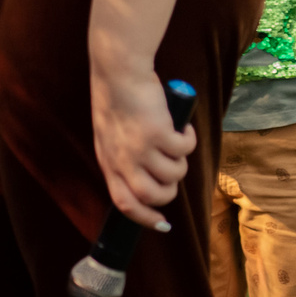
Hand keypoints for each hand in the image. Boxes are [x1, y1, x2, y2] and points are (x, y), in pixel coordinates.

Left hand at [90, 55, 194, 227]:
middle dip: (170, 189)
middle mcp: (121, 159)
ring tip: (173, 140)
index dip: (145, 219)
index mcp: (107, 161)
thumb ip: (125, 158)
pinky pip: (185, 149)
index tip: (162, 224)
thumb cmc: (117, 101)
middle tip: (172, 168)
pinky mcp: (159, 133)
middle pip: (153, 196)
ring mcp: (140, 148)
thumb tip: (153, 181)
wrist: (118, 71)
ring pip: (175, 174)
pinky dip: (188, 137)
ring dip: (181, 160)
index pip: (124, 203)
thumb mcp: (111, 136)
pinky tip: (180, 125)